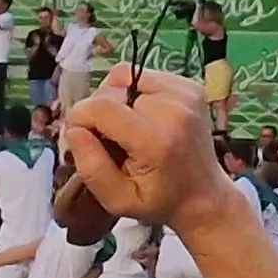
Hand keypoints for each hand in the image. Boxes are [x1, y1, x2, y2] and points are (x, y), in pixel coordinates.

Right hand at [58, 64, 234, 229]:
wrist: (203, 196)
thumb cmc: (159, 201)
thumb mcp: (117, 200)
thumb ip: (91, 167)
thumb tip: (74, 129)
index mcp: (156, 140)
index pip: (100, 107)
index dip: (80, 120)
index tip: (84, 139)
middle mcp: (174, 109)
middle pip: (110, 90)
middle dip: (98, 112)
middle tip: (109, 140)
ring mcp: (185, 94)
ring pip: (124, 77)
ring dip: (116, 100)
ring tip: (126, 128)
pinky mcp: (189, 86)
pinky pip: (143, 75)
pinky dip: (134, 93)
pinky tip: (143, 118)